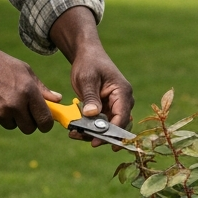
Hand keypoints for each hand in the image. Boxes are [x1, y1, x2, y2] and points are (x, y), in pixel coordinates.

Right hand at [0, 43, 59, 134]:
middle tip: (24, 111)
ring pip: (13, 125)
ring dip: (12, 117)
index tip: (44, 122)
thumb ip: (41, 88)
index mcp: (28, 91)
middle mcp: (15, 104)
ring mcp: (0, 113)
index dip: (46, 123)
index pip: (45, 119)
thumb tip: (57, 99)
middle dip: (29, 122)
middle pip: (30, 128)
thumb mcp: (23, 70)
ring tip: (3, 98)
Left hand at [50, 7, 133, 148]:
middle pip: (117, 126)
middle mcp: (123, 101)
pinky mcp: (106, 109)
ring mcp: (115, 105)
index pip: (122, 116)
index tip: (96, 142)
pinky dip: (90, 128)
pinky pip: (101, 123)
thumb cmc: (89, 63)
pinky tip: (75, 130)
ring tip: (74, 134)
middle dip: (102, 136)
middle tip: (85, 141)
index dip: (111, 132)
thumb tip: (93, 115)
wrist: (87, 55)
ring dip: (93, 134)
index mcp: (122, 92)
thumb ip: (91, 97)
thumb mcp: (87, 79)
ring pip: (108, 127)